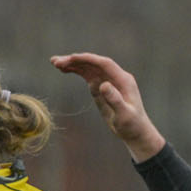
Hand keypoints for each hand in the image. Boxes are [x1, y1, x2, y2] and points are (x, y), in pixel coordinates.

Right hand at [49, 52, 165, 161]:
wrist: (135, 132)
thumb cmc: (132, 125)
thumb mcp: (124, 115)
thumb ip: (115, 99)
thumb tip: (103, 84)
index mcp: (124, 80)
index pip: (104, 64)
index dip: (88, 59)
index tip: (71, 58)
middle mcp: (116, 77)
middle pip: (94, 63)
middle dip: (76, 60)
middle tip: (56, 62)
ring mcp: (108, 81)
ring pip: (89, 68)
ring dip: (73, 64)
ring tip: (55, 63)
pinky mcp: (101, 87)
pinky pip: (87, 75)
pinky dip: (76, 70)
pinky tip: (63, 69)